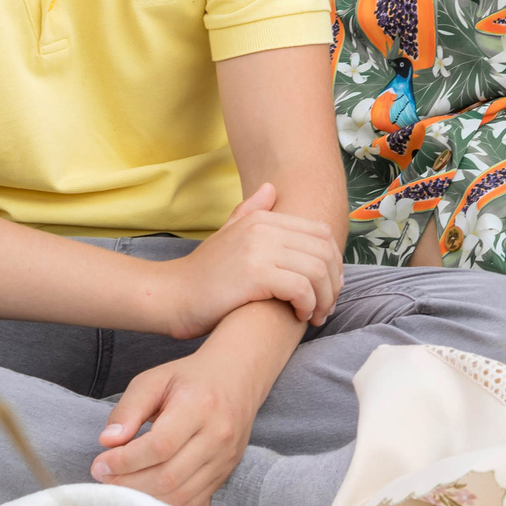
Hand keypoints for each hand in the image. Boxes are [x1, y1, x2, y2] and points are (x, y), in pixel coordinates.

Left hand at [92, 346, 254, 505]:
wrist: (238, 379)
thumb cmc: (191, 378)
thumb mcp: (155, 380)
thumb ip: (129, 408)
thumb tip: (108, 441)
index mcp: (200, 406)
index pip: (160, 446)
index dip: (125, 461)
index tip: (101, 463)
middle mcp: (217, 436)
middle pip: (168, 476)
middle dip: (128, 483)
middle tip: (104, 476)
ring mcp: (224, 459)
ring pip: (179, 495)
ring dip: (143, 498)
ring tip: (120, 486)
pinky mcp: (223, 474)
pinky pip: (191, 503)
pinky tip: (144, 495)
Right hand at [156, 184, 343, 336]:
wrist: (171, 295)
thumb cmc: (202, 273)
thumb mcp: (227, 235)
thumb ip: (249, 211)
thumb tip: (271, 188)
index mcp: (261, 217)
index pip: (319, 232)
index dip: (333, 261)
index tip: (329, 286)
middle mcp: (264, 228)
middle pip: (324, 251)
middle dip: (333, 282)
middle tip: (327, 307)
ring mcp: (260, 249)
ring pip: (317, 270)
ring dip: (324, 298)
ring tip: (315, 316)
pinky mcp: (256, 274)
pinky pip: (301, 288)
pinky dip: (307, 305)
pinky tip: (300, 316)